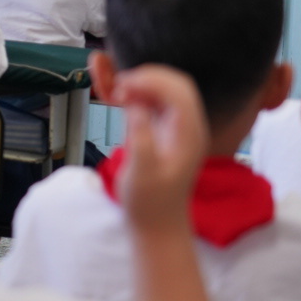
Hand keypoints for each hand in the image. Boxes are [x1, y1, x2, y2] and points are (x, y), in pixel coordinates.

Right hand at [109, 64, 208, 234]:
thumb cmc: (149, 203)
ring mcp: (176, 127)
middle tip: (115, 86)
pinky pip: (152, 101)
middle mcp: (187, 125)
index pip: (177, 91)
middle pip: (174, 83)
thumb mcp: (142, 173)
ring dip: (138, 82)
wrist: (157, 225)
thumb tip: (135, 104)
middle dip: (145, 76)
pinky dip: (135, 93)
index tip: (120, 87)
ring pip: (163, 89)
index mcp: (188, 133)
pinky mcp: (163, 130)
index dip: (150, 80)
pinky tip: (114, 96)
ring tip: (111, 88)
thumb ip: (140, 137)